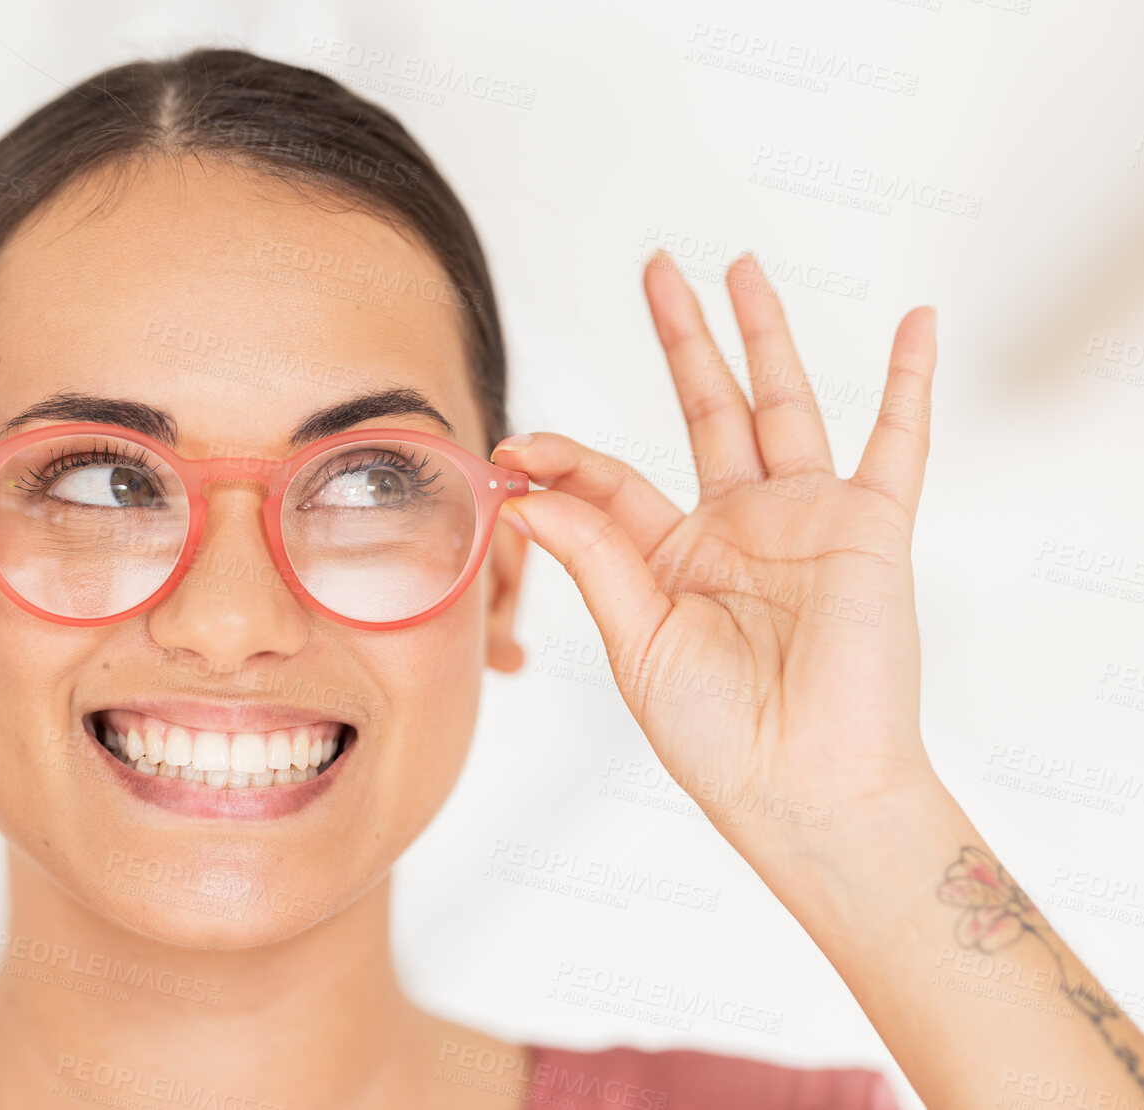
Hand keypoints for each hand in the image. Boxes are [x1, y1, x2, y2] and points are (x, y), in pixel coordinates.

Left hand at [494, 252, 938, 866]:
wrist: (802, 786)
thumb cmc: (717, 735)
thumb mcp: (635, 639)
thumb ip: (593, 554)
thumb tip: (528, 492)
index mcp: (672, 560)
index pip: (612, 481)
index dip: (563, 458)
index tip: (513, 450)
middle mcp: (737, 529)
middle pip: (705, 409)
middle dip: (681, 339)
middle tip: (657, 270)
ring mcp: (804, 522)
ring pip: (781, 404)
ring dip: (763, 335)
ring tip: (738, 266)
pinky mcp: (868, 530)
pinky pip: (898, 443)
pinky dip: (910, 383)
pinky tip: (917, 322)